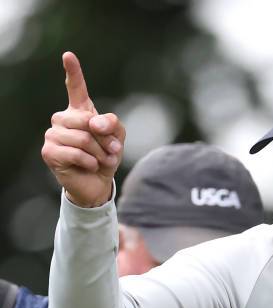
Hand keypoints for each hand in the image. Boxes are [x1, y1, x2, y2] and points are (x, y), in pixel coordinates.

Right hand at [41, 52, 125, 206]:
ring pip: (82, 138)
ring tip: (101, 159)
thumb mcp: (117, 137)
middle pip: (87, 120)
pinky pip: (76, 153)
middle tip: (111, 150)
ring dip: (99, 152)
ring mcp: (53, 134)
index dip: (73, 71)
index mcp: (80, 111)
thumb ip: (112, 124)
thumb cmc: (106, 156)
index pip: (75, 88)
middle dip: (105, 138)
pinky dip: (90, 161)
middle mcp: (63, 119)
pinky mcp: (49, 152)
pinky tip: (91, 166)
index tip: (69, 55)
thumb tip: (94, 122)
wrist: (98, 182)